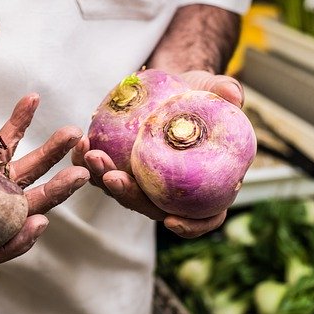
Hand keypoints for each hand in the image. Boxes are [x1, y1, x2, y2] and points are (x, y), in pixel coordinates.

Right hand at [0, 94, 88, 269]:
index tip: (39, 224)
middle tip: (79, 175)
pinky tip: (32, 101)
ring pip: (24, 173)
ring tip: (71, 132)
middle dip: (52, 193)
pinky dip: (20, 121)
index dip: (14, 244)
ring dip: (49, 152)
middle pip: (19, 208)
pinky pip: (8, 139)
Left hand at [72, 71, 244, 238]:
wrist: (172, 87)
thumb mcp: (214, 89)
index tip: (170, 221)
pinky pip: (103, 171)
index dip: (191, 226)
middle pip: (152, 207)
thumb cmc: (199, 94)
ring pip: (123, 192)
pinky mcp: (122, 166)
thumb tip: (233, 94)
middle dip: (129, 196)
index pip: (204, 217)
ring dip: (103, 179)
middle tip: (112, 178)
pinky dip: (88, 161)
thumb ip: (225, 91)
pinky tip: (80, 143)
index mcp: (205, 185)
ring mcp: (145, 182)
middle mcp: (173, 191)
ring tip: (90, 156)